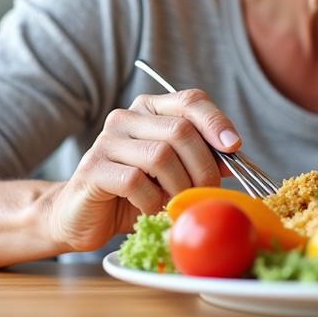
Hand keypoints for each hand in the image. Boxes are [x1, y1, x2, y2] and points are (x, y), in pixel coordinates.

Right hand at [44, 89, 240, 251]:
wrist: (83, 216)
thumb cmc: (135, 194)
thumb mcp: (174, 173)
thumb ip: (200, 159)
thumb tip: (233, 156)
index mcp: (150, 109)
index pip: (190, 100)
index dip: (216, 121)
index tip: (234, 147)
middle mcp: (127, 117)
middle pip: (180, 130)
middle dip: (203, 167)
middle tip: (205, 192)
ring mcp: (107, 140)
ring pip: (161, 155)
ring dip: (178, 186)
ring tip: (176, 202)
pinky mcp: (93, 168)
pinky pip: (136, 181)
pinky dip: (152, 201)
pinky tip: (150, 209)